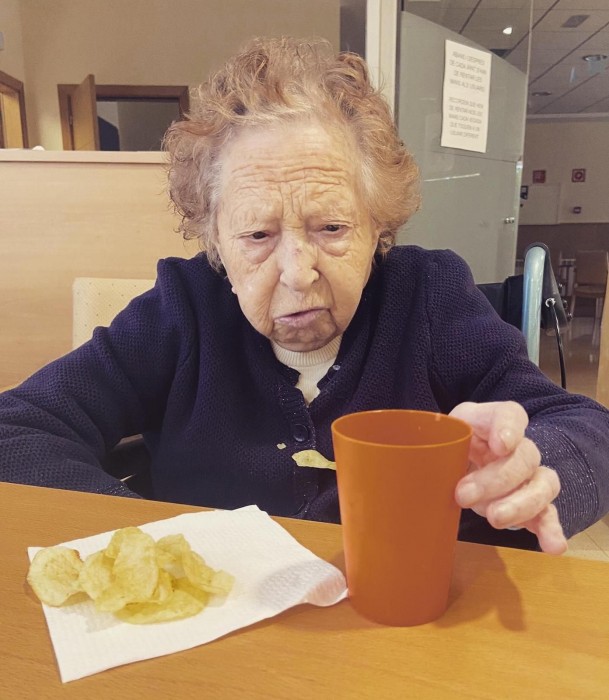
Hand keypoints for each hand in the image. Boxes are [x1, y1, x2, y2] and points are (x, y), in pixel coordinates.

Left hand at [450, 401, 566, 554]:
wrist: (458, 468)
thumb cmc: (449, 448)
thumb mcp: (439, 438)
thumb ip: (435, 442)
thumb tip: (419, 460)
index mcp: (492, 422)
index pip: (510, 415)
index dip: (508, 428)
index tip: (500, 445)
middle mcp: (518, 447)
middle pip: (524, 456)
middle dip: (496, 479)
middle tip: (464, 495)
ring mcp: (530, 476)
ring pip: (543, 484)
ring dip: (521, 504)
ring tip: (495, 519)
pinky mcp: (534, 505)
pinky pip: (548, 514)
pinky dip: (551, 529)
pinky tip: (553, 545)